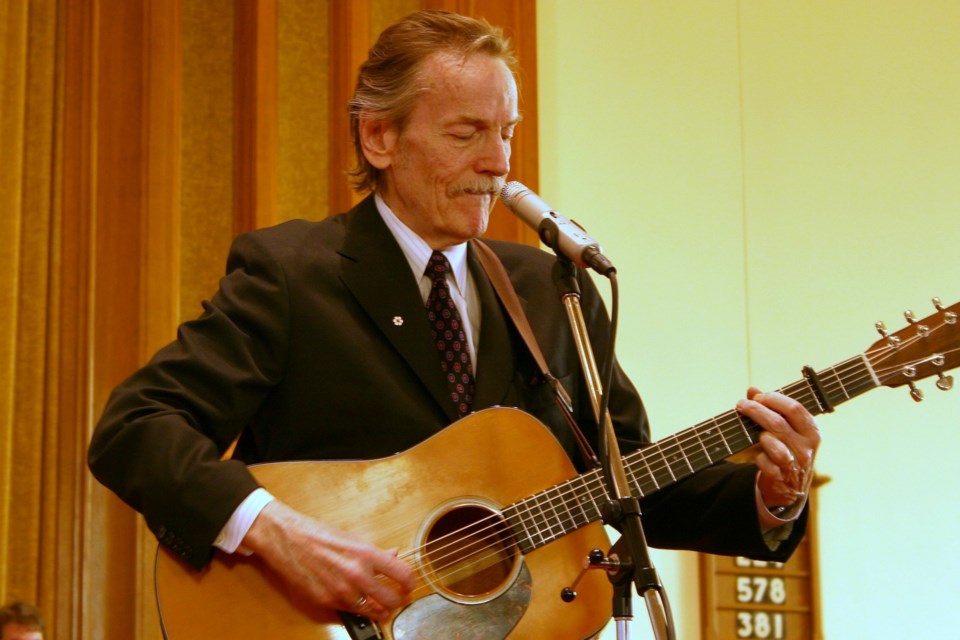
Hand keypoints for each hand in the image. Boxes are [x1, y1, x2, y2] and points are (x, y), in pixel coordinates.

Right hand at [242, 500, 414, 621]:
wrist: (287, 539)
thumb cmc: (317, 534)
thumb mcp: (352, 538)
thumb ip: (375, 553)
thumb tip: (394, 557)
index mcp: (366, 554)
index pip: (402, 575)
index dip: (410, 583)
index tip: (409, 586)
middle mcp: (356, 574)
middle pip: (392, 600)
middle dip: (397, 601)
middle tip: (397, 598)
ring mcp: (341, 591)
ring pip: (373, 612)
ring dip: (379, 609)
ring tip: (379, 603)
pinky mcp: (326, 601)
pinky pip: (351, 611)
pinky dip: (358, 609)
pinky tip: (357, 601)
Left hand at [737, 387, 821, 510]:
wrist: (790, 489)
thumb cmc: (787, 450)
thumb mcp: (786, 430)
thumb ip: (770, 408)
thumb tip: (752, 389)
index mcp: (811, 432)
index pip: (795, 408)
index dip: (773, 399)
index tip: (757, 397)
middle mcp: (806, 447)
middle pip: (779, 423)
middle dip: (756, 410)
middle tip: (741, 405)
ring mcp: (795, 464)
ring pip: (773, 444)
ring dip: (760, 435)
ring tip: (757, 434)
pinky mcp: (781, 478)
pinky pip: (765, 462)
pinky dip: (758, 457)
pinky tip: (757, 455)